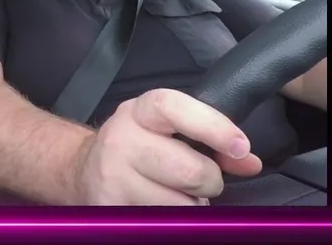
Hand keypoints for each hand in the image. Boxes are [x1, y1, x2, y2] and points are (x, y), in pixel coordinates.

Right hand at [74, 88, 263, 204]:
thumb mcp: (167, 130)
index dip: (213, 126)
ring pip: (180, 205)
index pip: (175, 108)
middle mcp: (121, 139)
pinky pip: (163, 223)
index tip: (240, 148)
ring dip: (190, 206)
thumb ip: (210, 140)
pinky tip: (159, 207)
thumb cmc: (137, 146)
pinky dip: (172, 220)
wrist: (81, 170)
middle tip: (200, 181)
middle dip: (208, 181)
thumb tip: (250, 161)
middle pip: (189, 171)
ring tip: (174, 194)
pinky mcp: (110, 208)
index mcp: (140, 112)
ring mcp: (112, 176)